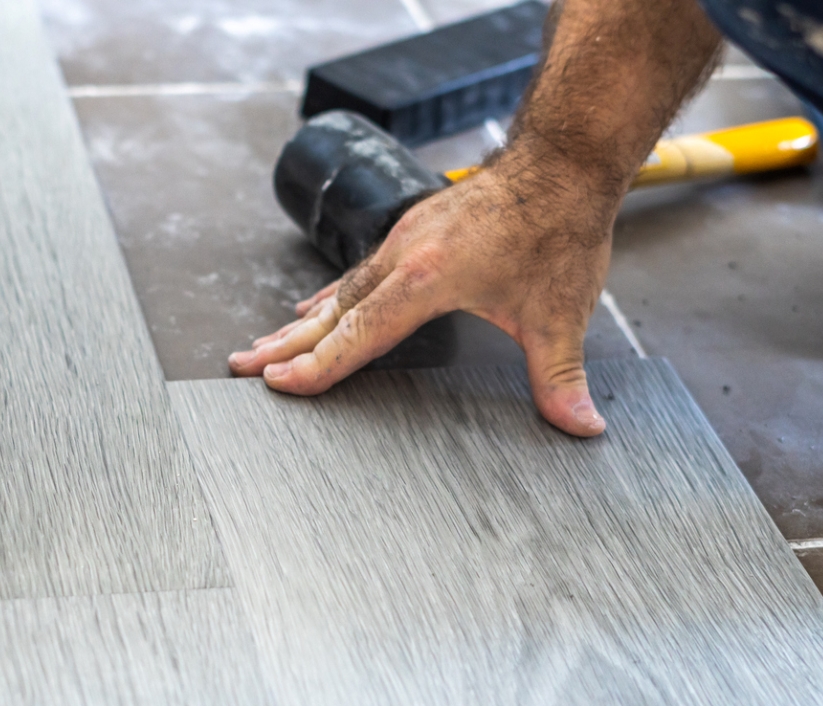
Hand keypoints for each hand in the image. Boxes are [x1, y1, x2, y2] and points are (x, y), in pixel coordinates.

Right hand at [229, 158, 616, 436]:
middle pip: (330, 313)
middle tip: (241, 366)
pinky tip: (313, 305)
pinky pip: (355, 271)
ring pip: (338, 290)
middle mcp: (401, 257)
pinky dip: (329, 294)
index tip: (279, 385)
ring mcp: (402, 239)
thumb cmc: (556, 228)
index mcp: (425, 279)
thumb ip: (560, 377)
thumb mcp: (559, 313)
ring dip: (300, 323)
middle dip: (284, 346)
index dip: (317, 366)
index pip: (357, 335)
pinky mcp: (412, 229)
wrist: (562, 160)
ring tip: (263, 345)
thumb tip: (582, 428)